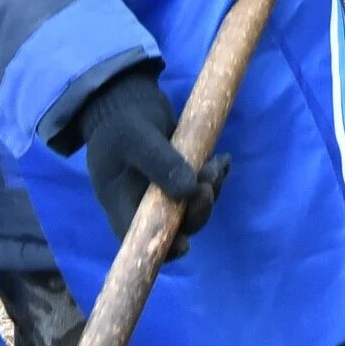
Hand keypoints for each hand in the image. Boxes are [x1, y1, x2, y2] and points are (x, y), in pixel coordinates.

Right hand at [74, 65, 226, 253]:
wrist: (123, 96)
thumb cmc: (120, 120)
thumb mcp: (136, 138)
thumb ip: (160, 163)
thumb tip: (189, 192)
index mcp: (121, 202)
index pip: (139, 238)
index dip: (162, 248)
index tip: (185, 243)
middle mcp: (142, 202)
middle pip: (174, 225)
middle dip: (196, 212)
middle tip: (208, 184)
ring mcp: (161, 189)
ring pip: (191, 205)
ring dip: (209, 191)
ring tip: (217, 165)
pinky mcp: (179, 173)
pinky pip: (200, 184)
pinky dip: (215, 175)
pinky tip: (224, 160)